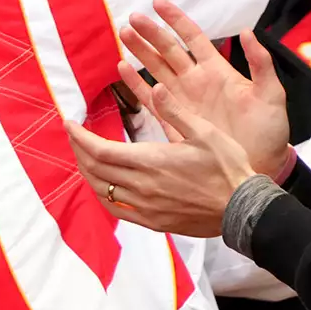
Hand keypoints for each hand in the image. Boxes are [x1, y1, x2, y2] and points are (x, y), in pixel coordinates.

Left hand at [66, 82, 256, 238]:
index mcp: (151, 161)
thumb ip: (175, 112)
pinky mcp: (150, 221)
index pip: (100, 150)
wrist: (242, 208)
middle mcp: (141, 185)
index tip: (68, 124)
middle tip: (73, 136)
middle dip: (78, 150)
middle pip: (95, 168)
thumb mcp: (206, 131)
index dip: (79, 137)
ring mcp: (143, 206)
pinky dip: (101, 195)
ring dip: (86, 172)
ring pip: (101, 189)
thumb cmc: (228, 167)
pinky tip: (101, 186)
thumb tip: (155, 88)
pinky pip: (115, 209)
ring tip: (82, 157)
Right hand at [116, 0, 289, 175]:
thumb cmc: (268, 131)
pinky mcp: (172, 119)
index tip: (158, 3)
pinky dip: (135, 83)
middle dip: (149, 33)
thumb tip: (247, 33)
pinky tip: (121, 69)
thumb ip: (261, 63)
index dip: (176, 20)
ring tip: (122, 36)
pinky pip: (149, 97)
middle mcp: (196, 82)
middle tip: (130, 19)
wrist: (256, 163)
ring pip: (155, 69)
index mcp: (218, 71)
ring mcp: (181, 99)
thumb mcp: (271, 94)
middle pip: (168, 51)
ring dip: (138, 53)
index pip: (193, 38)